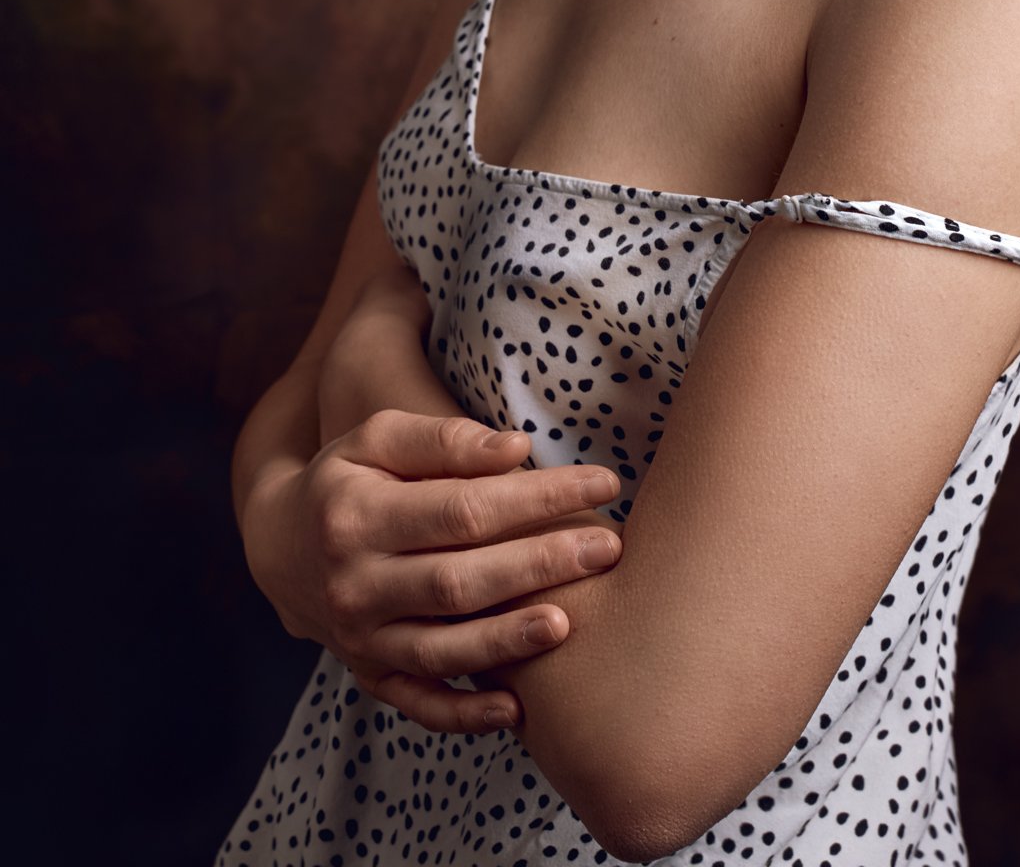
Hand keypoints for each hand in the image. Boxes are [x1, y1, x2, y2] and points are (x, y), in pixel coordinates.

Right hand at [242, 409, 622, 734]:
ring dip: (508, 641)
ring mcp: (360, 639)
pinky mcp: (369, 675)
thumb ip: (443, 440)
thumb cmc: (346, 477)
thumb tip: (516, 449)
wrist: (277, 546)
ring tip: (569, 624)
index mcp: (358, 516)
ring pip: (443, 650)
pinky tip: (515, 710)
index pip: (464, 509)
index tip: (602, 483)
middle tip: (608, 548)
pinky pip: (419, 704)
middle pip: (460, 581)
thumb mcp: (376, 438)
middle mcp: (356, 585)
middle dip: (540, 565)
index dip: (537, 497)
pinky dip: (465, 715)